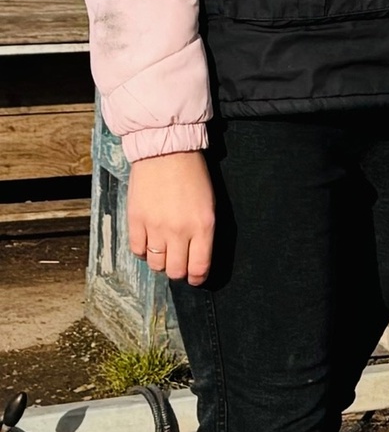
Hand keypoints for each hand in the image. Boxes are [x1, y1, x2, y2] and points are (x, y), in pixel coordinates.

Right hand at [128, 151, 216, 284]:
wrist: (166, 152)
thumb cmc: (192, 176)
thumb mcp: (209, 205)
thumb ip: (203, 232)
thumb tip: (196, 256)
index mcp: (202, 227)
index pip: (199, 267)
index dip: (197, 278)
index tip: (196, 279)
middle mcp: (179, 231)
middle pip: (176, 271)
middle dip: (179, 272)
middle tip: (179, 265)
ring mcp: (155, 227)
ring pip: (156, 264)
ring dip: (160, 262)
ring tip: (163, 251)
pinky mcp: (136, 220)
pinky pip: (137, 250)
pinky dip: (143, 251)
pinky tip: (148, 242)